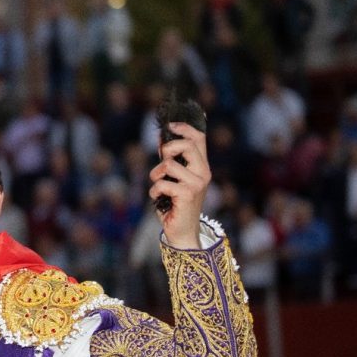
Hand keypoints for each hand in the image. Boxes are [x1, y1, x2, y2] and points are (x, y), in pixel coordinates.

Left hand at [149, 123, 209, 248]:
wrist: (181, 231)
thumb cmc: (174, 203)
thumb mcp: (172, 178)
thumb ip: (170, 160)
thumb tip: (161, 139)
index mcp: (201, 166)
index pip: (199, 138)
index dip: (185, 128)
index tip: (170, 125)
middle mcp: (203, 172)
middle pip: (186, 145)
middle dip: (168, 149)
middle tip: (162, 160)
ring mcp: (197, 183)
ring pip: (169, 164)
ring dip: (156, 174)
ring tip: (158, 185)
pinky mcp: (187, 194)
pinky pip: (162, 183)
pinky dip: (154, 190)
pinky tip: (158, 198)